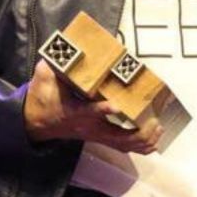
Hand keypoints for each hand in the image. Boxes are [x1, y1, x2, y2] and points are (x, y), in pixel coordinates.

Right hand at [23, 60, 162, 153]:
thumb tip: (64, 49)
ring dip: (144, 140)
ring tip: (159, 128)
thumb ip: (52, 66)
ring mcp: (95, 135)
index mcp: (74, 111)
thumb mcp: (43, 79)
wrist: (37, 122)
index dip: (102, 109)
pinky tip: (155, 140)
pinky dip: (141, 146)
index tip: (115, 105)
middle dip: (139, 132)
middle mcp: (88, 127)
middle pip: (118, 138)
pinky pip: (124, 147)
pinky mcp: (100, 137)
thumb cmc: (43, 99)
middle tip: (155, 120)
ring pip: (124, 145)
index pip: (88, 112)